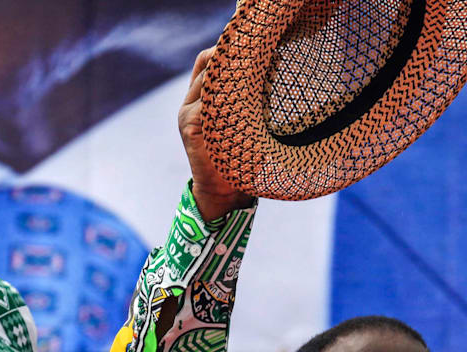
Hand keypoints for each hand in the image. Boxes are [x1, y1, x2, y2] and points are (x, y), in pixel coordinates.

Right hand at [179, 47, 253, 220]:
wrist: (224, 193)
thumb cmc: (240, 158)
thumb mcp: (242, 123)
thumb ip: (249, 99)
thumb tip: (277, 65)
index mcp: (199, 100)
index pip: (207, 61)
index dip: (227, 47)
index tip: (256, 42)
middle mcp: (190, 104)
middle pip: (206, 62)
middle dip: (231, 52)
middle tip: (263, 49)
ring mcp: (189, 115)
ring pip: (209, 78)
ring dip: (236, 69)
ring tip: (264, 65)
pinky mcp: (193, 126)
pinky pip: (212, 99)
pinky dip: (233, 91)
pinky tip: (255, 89)